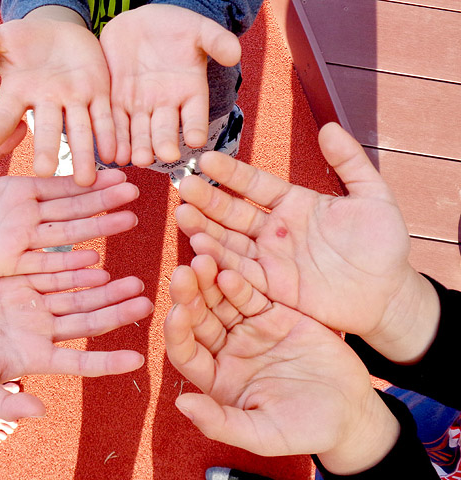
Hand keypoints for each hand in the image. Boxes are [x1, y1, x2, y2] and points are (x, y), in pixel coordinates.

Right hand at [0, 6, 114, 185]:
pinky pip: (105, 117)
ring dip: (83, 154)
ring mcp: (74, 103)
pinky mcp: (98, 96)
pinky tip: (115, 157)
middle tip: (43, 172)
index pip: (4, 112)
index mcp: (20, 94)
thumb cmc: (24, 43)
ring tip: (86, 180)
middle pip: (46, 129)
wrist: (59, 37)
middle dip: (45, 149)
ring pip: (79, 131)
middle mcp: (47, 105)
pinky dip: (110, 136)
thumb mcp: (2, 39)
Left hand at [0, 122, 138, 280]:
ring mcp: (22, 241)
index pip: (63, 184)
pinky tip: (95, 261)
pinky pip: (44, 264)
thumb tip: (24, 121)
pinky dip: (69, 264)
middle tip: (135, 194)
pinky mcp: (10, 263)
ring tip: (128, 221)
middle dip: (105, 201)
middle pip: (74, 208)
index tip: (117, 173)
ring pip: (67, 233)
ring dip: (98, 228)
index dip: (91, 180)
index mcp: (21, 193)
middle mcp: (28, 217)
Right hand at [0, 270, 152, 420]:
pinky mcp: (18, 285)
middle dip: (117, 313)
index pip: (80, 362)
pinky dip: (73, 270)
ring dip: (105, 289)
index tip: (138, 359)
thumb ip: (4, 401)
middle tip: (147, 303)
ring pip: (76, 296)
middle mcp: (40, 331)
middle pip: (87, 322)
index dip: (107, 361)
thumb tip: (40, 411)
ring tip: (134, 281)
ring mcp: (32, 307)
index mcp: (35, 358)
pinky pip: (51, 275)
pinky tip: (97, 264)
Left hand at [100, 5, 240, 165]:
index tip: (196, 139)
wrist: (140, 24)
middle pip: (165, 130)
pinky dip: (114, 139)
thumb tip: (235, 52)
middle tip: (165, 155)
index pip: (195, 115)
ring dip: (139, 147)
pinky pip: (115, 124)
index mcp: (190, 93)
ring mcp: (141, 108)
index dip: (196, 127)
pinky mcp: (117, 104)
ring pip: (140, 133)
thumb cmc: (175, 28)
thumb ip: (216, 40)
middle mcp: (166, 107)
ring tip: (139, 159)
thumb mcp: (197, 30)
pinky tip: (113, 154)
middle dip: (164, 143)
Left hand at [165, 255, 398, 473]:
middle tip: (182, 272)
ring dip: (209, 282)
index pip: (187, 352)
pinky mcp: (272, 315)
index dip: (178, 333)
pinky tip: (229, 271)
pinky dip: (240, 283)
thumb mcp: (265, 434)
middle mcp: (226, 350)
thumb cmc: (306, 430)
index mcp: (217, 379)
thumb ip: (222, 423)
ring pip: (221, 302)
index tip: (176, 313)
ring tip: (201, 260)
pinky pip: (251, 295)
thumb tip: (180, 403)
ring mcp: (249, 330)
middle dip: (189, 296)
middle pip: (199, 319)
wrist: (351, 410)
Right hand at [176, 123, 439, 362]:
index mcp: (293, 204)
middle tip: (183, 187)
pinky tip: (200, 248)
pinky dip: (220, 262)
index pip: (254, 184)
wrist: (388, 294)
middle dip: (207, 200)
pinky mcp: (271, 287)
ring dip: (205, 229)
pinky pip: (241, 273)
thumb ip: (350, 163)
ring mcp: (270, 259)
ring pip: (230, 242)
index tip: (207, 159)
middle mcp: (274, 229)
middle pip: (233, 212)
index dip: (231, 173)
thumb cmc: (384, 245)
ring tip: (182, 216)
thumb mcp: (373, 197)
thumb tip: (329, 127)